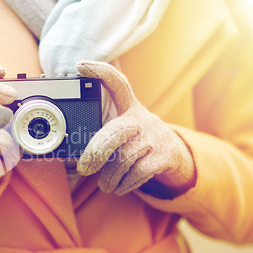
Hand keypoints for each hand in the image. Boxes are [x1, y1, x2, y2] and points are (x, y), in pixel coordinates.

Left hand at [76, 60, 195, 196]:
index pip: (116, 83)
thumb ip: (104, 134)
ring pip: (123, 158)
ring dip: (110, 177)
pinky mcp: (165, 156)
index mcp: (129, 108)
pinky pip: (138, 173)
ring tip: (105, 185)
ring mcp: (155, 136)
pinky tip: (119, 187)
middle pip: (114, 132)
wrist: (176, 156)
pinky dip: (124, 184)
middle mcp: (142, 118)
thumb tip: (76, 159)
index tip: (80, 65)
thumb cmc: (137, 140)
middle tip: (84, 169)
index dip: (100, 71)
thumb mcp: (124, 129)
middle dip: (96, 153)